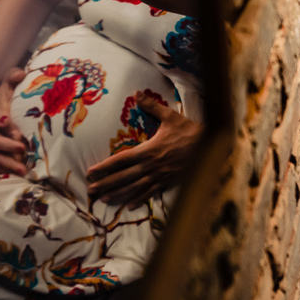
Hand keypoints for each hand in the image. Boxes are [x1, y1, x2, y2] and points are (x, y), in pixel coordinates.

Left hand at [86, 95, 203, 207]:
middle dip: (106, 184)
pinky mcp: (168, 182)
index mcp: (148, 150)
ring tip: (104, 200)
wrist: (210, 146)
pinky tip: (129, 206)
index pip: (120, 160)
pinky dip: (139, 199)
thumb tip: (136, 93)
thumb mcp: (170, 117)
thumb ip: (151, 106)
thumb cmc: (189, 131)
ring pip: (134, 188)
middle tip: (90, 191)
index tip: (90, 172)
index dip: (104, 167)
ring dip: (118, 194)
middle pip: (123, 177)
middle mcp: (151, 166)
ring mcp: (159, 176)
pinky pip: (150, 193)